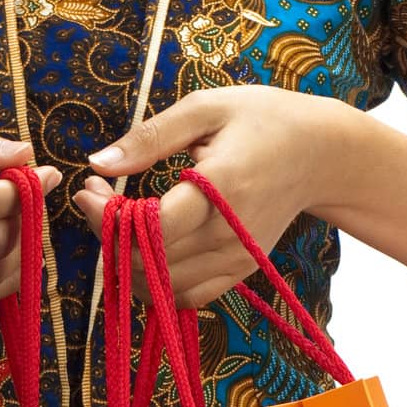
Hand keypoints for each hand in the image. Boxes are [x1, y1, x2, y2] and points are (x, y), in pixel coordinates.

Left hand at [73, 87, 356, 307]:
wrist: (319, 154)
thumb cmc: (262, 120)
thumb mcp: (206, 109)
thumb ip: (150, 137)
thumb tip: (99, 162)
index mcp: (221, 188)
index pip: (152, 228)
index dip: (108, 218)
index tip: (88, 189)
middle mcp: (229, 235)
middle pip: (149, 262)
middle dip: (108, 236)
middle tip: (96, 200)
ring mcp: (234, 260)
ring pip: (161, 287)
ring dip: (126, 263)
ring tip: (118, 224)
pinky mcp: (237, 272)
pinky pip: (184, 297)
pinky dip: (155, 283)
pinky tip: (144, 250)